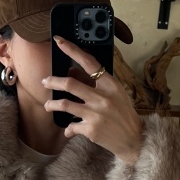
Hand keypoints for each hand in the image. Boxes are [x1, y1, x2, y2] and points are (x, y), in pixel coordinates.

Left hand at [43, 37, 144, 164]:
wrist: (134, 138)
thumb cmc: (123, 114)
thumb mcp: (115, 94)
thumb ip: (96, 83)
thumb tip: (71, 72)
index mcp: (110, 84)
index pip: (88, 62)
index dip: (72, 50)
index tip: (59, 41)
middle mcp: (102, 97)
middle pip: (70, 84)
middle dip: (53, 81)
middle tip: (45, 81)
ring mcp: (96, 114)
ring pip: (65, 105)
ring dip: (52, 105)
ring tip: (48, 105)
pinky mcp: (91, 130)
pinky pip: (71, 127)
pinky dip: (68, 129)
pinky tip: (69, 130)